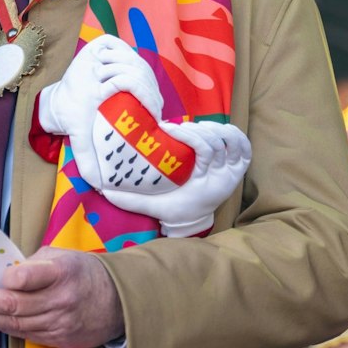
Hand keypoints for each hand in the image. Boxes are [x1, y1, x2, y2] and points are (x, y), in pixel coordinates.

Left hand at [0, 247, 125, 347]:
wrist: (119, 304)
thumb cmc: (86, 273)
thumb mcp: (65, 256)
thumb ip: (35, 263)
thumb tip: (4, 273)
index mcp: (63, 272)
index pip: (30, 277)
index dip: (9, 279)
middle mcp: (61, 300)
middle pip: (14, 305)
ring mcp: (60, 324)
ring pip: (15, 324)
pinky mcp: (60, 341)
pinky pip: (26, 335)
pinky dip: (6, 327)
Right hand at [37, 35, 163, 187]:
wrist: (60, 97)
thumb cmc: (77, 116)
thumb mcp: (84, 140)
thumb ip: (90, 162)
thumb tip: (100, 188)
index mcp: (137, 102)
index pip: (152, 96)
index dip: (137, 93)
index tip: (110, 96)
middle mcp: (136, 81)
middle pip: (143, 74)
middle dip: (120, 78)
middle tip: (100, 86)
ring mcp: (127, 61)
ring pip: (132, 58)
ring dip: (112, 65)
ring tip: (97, 75)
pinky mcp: (113, 46)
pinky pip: (119, 46)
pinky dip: (107, 53)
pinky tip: (98, 62)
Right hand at [100, 119, 251, 236]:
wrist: (192, 220)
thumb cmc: (172, 209)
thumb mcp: (151, 206)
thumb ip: (129, 199)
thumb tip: (103, 188)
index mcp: (206, 184)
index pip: (206, 149)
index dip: (189, 134)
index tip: (169, 129)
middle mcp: (224, 177)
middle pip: (218, 141)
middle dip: (196, 130)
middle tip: (176, 128)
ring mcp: (234, 171)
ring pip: (232, 140)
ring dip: (213, 129)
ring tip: (193, 128)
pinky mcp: (240, 167)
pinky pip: (244, 145)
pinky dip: (232, 133)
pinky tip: (215, 128)